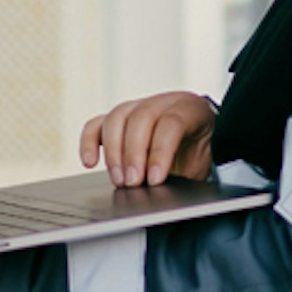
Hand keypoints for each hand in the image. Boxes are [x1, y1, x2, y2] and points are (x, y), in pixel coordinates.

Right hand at [80, 92, 217, 187]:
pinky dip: (89, 142)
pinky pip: (97, 124)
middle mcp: (161, 103)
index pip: (171, 123)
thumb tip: (161, 188)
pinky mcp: (118, 119)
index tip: (154, 180)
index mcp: (189, 109)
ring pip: (116, 118)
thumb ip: (187, 171)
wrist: (200, 142)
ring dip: (113, 152)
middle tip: (133, 182)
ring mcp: (137, 107)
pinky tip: (89, 163)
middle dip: (133, 154)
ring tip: (118, 180)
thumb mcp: (203, 163)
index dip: (160, 152)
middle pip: (140, 118)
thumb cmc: (201, 153)